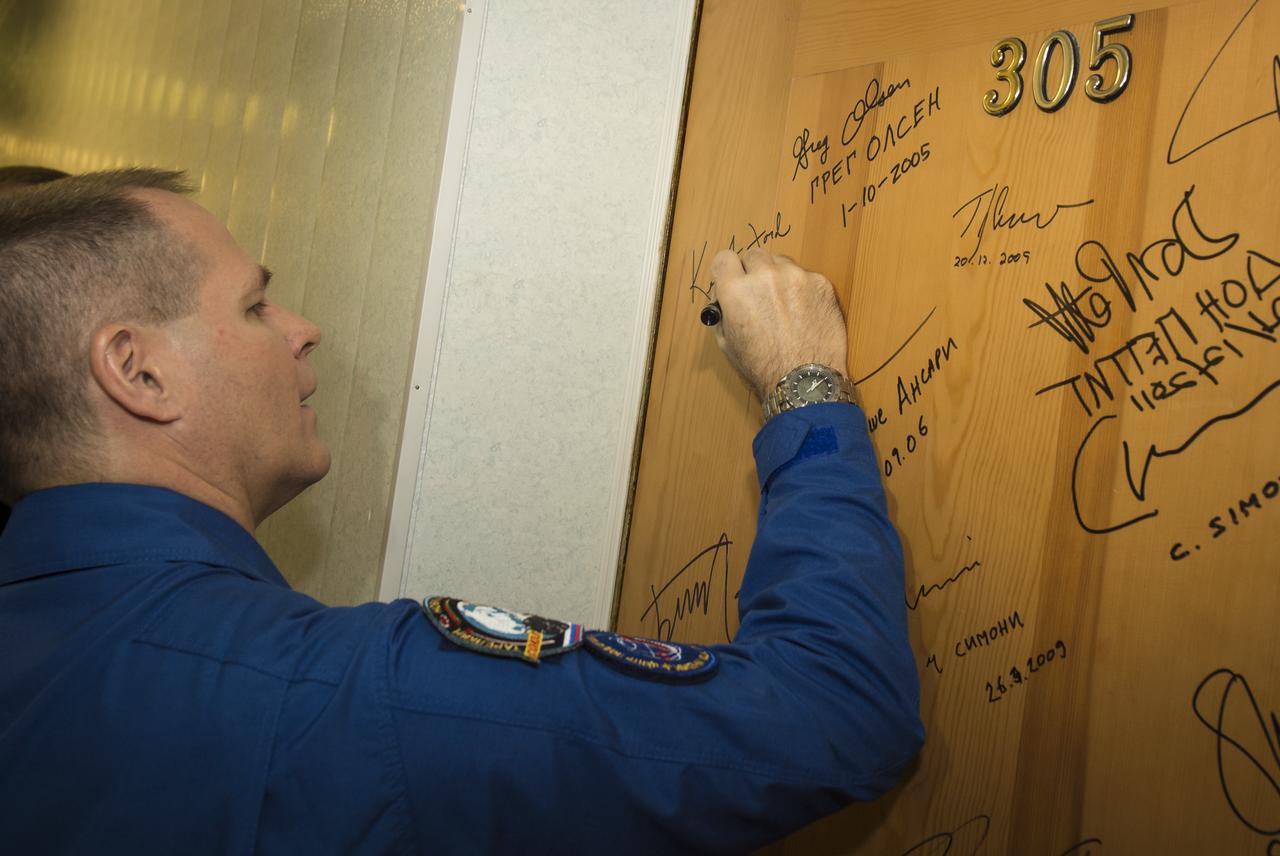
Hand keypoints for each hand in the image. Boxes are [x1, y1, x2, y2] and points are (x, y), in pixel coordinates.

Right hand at [709, 248, 847, 398]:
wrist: (805, 380)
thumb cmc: (763, 367)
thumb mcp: (727, 342)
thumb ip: (722, 312)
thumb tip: (724, 297)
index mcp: (736, 290)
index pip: (724, 258)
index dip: (727, 270)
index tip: (732, 279)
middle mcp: (765, 276)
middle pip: (754, 255)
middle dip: (754, 271)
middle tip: (760, 293)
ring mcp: (796, 276)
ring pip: (782, 262)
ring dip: (779, 276)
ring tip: (784, 304)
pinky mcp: (821, 283)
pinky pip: (806, 276)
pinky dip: (803, 289)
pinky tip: (804, 312)